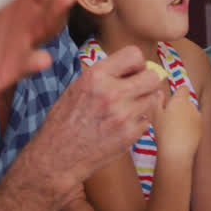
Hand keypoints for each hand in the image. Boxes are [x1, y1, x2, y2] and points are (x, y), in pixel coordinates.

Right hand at [32, 46, 163, 197]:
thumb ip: (105, 75)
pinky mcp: (129, 135)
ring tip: (125, 109)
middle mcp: (112, 93)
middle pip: (152, 77)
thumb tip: (134, 68)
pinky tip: (121, 126)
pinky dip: (137, 122)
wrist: (58, 155)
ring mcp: (123, 115)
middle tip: (137, 89)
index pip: (134, 54)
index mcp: (96, 76)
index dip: (137, 63)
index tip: (132, 72)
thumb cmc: (65, 120)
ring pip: (153, 99)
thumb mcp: (78, 86)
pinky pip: (146, 120)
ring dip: (142, 102)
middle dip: (147, 81)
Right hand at [153, 86, 200, 163]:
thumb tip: (160, 92)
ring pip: (191, 112)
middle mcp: (191, 106)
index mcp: (179, 100)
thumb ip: (158, 101)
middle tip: (169, 117)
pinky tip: (182, 135)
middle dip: (180, 106)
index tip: (172, 100)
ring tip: (175, 128)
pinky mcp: (202, 128)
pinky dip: (190, 126)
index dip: (179, 92)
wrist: (176, 152)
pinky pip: (195, 123)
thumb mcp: (155, 115)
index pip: (184, 88)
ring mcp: (198, 117)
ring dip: (186, 116)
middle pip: (187, 101)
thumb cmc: (163, 132)